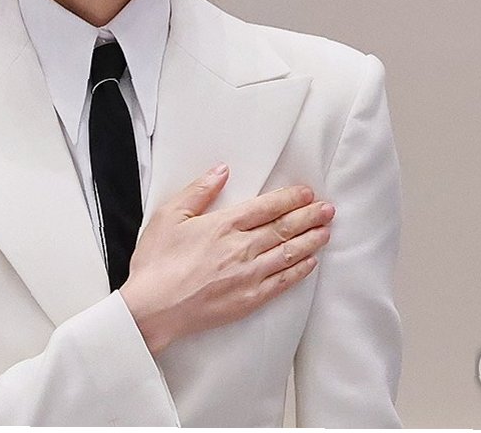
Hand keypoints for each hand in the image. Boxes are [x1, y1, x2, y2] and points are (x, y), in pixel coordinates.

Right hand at [119, 163, 333, 355]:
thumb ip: (199, 191)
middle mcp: (241, 248)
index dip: (290, 198)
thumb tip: (222, 171)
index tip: (306, 193)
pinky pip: (282, 283)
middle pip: (284, 228)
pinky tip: (310, 263)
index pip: (267, 207)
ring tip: (326, 231)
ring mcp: (248, 275)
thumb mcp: (170, 216)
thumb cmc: (156, 263)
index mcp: (224, 225)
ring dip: (311, 240)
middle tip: (328, 209)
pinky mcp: (248, 299)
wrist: (152, 309)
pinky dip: (299, 271)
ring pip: (288, 253)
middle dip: (309, 216)